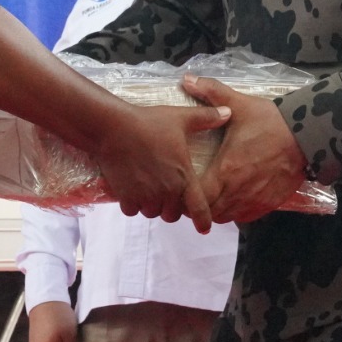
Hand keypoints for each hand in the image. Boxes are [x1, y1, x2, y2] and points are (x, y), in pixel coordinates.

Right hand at [93, 104, 223, 229]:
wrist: (113, 128)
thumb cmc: (148, 122)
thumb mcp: (180, 118)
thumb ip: (206, 118)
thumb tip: (228, 113)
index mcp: (183, 177)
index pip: (198, 208)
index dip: (203, 221)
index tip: (204, 228)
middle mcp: (165, 192)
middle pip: (172, 214)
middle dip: (170, 207)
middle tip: (165, 192)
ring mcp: (145, 196)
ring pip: (152, 213)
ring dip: (152, 206)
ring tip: (148, 189)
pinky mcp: (126, 197)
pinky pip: (133, 210)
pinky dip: (133, 204)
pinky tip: (132, 189)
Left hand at [181, 75, 309, 224]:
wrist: (307, 136)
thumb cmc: (270, 121)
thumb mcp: (240, 104)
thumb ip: (211, 93)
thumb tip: (186, 78)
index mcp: (226, 169)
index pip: (197, 196)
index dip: (187, 193)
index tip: (183, 183)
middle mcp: (237, 191)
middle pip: (209, 210)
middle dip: (199, 204)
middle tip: (194, 190)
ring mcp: (254, 200)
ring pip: (226, 217)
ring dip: (216, 208)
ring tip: (213, 195)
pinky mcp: (268, 205)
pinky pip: (244, 217)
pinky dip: (235, 212)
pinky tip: (233, 198)